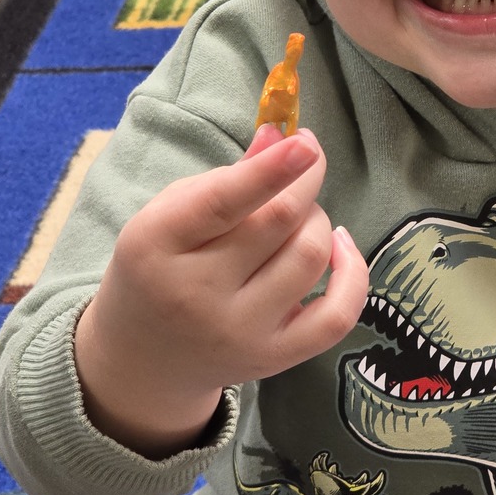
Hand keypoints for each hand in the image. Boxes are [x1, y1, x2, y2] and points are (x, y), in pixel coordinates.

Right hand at [74, 125, 368, 457]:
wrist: (143, 357)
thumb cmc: (161, 267)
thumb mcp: (171, 213)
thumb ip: (227, 176)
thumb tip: (281, 136)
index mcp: (156, 244)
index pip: (223, 202)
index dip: (271, 170)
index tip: (305, 142)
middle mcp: (195, 294)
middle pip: (278, 221)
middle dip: (305, 180)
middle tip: (305, 161)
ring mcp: (238, 332)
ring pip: (309, 256)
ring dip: (319, 220)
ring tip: (302, 213)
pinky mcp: (273, 358)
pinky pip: (336, 315)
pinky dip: (353, 273)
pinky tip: (341, 247)